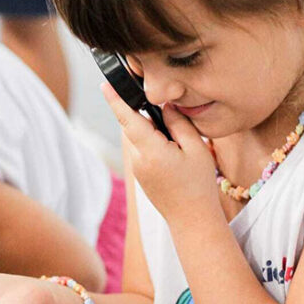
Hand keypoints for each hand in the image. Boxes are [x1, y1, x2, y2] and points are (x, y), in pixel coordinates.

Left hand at [102, 83, 219, 223]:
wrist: (192, 219)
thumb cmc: (198, 185)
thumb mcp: (196, 149)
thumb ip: (179, 123)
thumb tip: (165, 106)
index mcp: (151, 151)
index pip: (128, 119)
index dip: (116, 100)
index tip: (104, 85)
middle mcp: (138, 160)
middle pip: (132, 126)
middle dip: (144, 114)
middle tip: (168, 115)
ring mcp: (137, 170)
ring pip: (137, 138)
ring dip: (150, 130)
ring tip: (176, 141)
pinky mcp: (140, 176)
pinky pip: (141, 151)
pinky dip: (152, 143)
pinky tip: (172, 152)